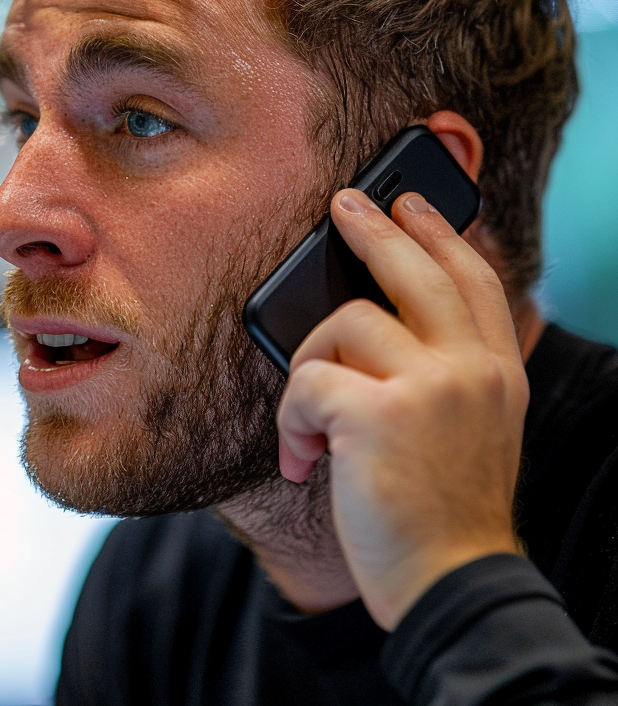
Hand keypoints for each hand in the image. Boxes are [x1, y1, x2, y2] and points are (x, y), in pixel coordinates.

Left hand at [276, 189, 528, 629]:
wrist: (450, 584)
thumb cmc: (443, 512)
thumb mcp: (470, 431)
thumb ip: (443, 374)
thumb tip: (372, 320)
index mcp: (495, 373)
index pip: (474, 281)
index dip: (441, 235)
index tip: (413, 204)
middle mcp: (471, 370)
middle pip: (417, 272)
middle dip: (376, 228)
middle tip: (345, 203)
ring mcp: (431, 386)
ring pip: (343, 324)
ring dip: (307, 370)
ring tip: (305, 427)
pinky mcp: (380, 412)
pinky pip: (309, 380)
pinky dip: (291, 419)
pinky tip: (303, 459)